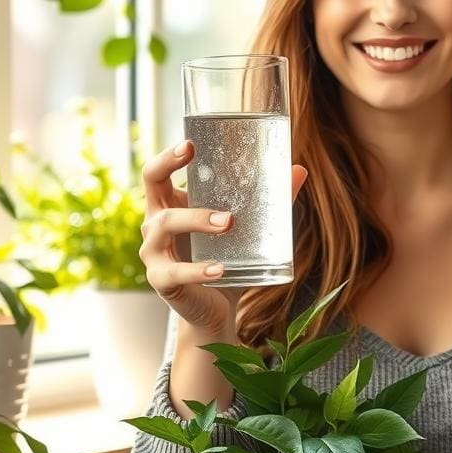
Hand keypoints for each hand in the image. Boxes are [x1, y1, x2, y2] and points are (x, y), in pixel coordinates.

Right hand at [139, 139, 307, 336]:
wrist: (215, 308)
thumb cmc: (226, 259)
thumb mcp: (246, 228)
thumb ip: (269, 202)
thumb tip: (298, 170)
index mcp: (171, 205)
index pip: (156, 172)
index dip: (168, 156)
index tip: (190, 144)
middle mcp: (155, 223)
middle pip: (152, 186)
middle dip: (172, 170)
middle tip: (199, 160)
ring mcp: (154, 252)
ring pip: (164, 225)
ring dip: (196, 219)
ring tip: (227, 222)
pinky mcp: (161, 280)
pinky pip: (175, 272)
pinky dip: (198, 270)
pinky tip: (219, 269)